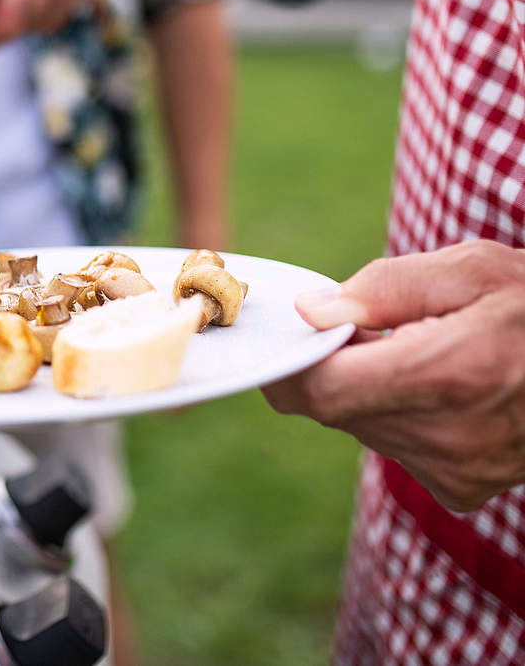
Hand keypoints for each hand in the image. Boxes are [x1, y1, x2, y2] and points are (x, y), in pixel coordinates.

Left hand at [263, 240, 524, 511]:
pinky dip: (397, 414)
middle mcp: (449, 438)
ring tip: (416, 350)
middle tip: (363, 326)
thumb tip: (313, 312)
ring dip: (366, 388)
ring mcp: (458, 472)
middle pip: (335, 408)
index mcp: (446, 376)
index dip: (289, 365)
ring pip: (361, 426)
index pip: (320, 391)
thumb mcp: (473, 270)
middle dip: (332, 366)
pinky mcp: (463, 489)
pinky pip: (395, 446)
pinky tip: (438, 386)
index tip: (287, 337)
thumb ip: (385, 288)